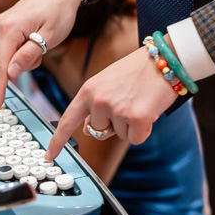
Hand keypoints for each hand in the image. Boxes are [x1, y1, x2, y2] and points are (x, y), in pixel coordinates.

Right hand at [0, 0, 83, 108]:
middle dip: (24, 63)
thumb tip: (10, 73)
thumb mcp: (50, 37)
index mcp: (10, 29)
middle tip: (43, 48)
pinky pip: (10, 47)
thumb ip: (28, 55)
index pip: (1, 65)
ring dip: (24, 55)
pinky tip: (33, 37)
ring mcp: (0, 25)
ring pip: (9, 55)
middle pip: (6, 61)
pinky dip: (22, 48)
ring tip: (40, 39)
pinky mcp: (3, 26)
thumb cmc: (58, 10)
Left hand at [46, 46, 177, 159]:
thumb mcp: (107, 81)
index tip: (49, 156)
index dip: (57, 140)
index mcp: (88, 90)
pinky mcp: (136, 118)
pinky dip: (144, 130)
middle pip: (99, 132)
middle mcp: (99, 100)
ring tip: (138, 101)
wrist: (165, 58)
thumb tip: (89, 129)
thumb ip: (94, 103)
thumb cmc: (137, 70)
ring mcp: (117, 109)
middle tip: (127, 102)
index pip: (67, 120)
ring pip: (120, 135)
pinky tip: (148, 111)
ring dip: (130, 125)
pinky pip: (136, 139)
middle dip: (113, 124)